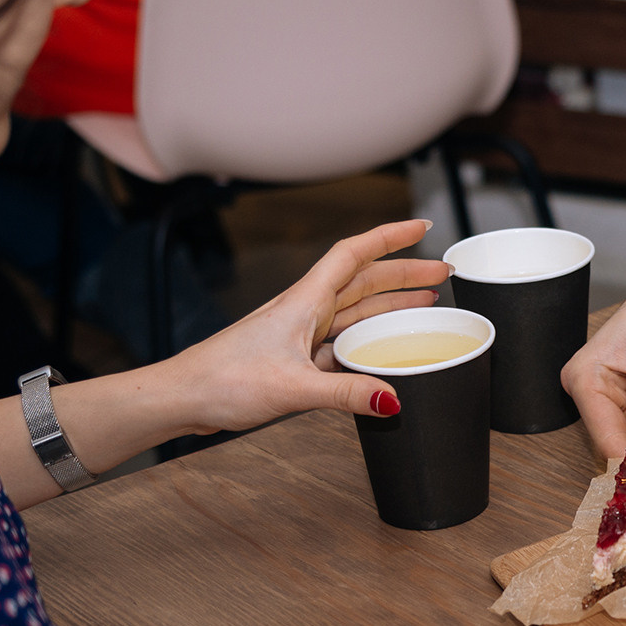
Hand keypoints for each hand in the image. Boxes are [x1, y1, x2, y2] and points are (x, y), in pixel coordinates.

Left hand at [163, 219, 449, 433]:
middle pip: (363, 280)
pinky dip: (370, 337)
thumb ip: (345, 395)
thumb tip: (393, 398)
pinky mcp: (294, 356)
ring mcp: (299, 332)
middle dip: (404, 272)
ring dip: (390, 302)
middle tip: (443, 272)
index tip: (422, 226)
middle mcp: (304, 309)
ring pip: (355, 308)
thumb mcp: (291, 389)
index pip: (354, 254)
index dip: (390, 236)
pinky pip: (342, 339)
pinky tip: (387, 348)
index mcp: (303, 301)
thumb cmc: (222, 381)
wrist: (182, 396)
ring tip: (427, 302)